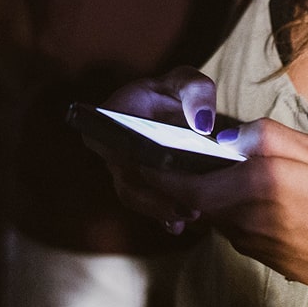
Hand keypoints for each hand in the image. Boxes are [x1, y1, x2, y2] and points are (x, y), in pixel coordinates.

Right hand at [92, 68, 220, 231]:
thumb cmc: (177, 93)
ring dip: (160, 209)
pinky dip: (165, 218)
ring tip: (190, 213)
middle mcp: (112, 148)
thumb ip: (196, 91)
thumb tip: (202, 123)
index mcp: (111, 116)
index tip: (146, 166)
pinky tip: (180, 225)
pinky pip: (150, 208)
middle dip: (151, 193)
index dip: (121, 156)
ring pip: (136, 197)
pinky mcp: (144, 190)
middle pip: (125, 177)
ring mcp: (126, 173)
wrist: (179, 111)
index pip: (104, 138)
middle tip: (183, 202)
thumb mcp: (187, 81)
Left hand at [147, 119, 307, 306]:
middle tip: (170, 155)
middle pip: (192, 197)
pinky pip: (229, 222)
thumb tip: (230, 134)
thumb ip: (268, 137)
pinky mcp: (253, 251)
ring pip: (210, 209)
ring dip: (205, 192)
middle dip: (175, 178)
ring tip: (215, 168)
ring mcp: (246, 238)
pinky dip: (226, 206)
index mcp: (257, 184)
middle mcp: (243, 215)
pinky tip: (245, 194)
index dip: (159, 173)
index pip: (188, 184)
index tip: (143, 155)